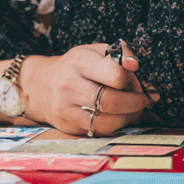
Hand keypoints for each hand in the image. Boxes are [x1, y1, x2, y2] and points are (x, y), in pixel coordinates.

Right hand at [19, 43, 155, 136]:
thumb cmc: (75, 68)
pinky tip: (117, 117)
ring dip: (128, 117)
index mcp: (80, 61)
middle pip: (112, 101)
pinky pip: (100, 131)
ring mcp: (67, 107)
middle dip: (135, 102)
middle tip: (141, 99)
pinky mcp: (69, 125)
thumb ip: (119, 54)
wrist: (41, 86)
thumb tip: (134, 65)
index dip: (131, 79)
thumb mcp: (94, 51)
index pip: (116, 74)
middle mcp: (70, 84)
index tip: (132, 80)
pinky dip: (116, 126)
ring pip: (108, 121)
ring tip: (131, 109)